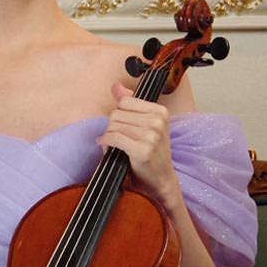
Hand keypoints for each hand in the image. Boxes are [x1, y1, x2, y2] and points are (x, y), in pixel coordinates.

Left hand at [97, 82, 178, 204]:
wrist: (161, 180)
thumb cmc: (151, 153)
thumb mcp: (145, 125)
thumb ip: (131, 104)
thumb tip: (116, 86)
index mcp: (160, 112)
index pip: (125, 101)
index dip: (119, 114)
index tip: (121, 125)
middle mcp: (157, 121)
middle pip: (117, 113)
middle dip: (112, 126)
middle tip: (116, 138)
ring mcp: (151, 136)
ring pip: (114, 126)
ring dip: (108, 136)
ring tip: (113, 144)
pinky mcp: (142, 150)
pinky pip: (114, 138)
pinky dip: (106, 142)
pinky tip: (106, 146)